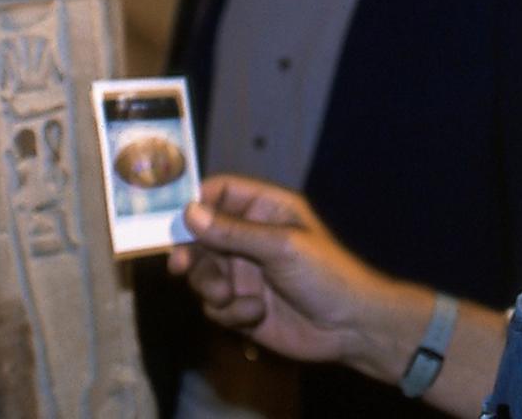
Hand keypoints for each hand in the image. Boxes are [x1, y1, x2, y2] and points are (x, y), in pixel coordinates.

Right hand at [168, 175, 398, 367]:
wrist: (350, 328)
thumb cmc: (327, 275)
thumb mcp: (280, 246)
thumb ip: (233, 231)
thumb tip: (189, 212)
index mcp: (264, 210)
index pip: (219, 192)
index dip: (194, 201)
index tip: (171, 216)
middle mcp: (249, 238)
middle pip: (200, 235)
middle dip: (191, 252)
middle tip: (181, 266)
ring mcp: (244, 272)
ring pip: (202, 273)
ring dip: (210, 285)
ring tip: (230, 295)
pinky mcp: (241, 306)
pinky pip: (214, 305)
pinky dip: (229, 311)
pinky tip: (254, 314)